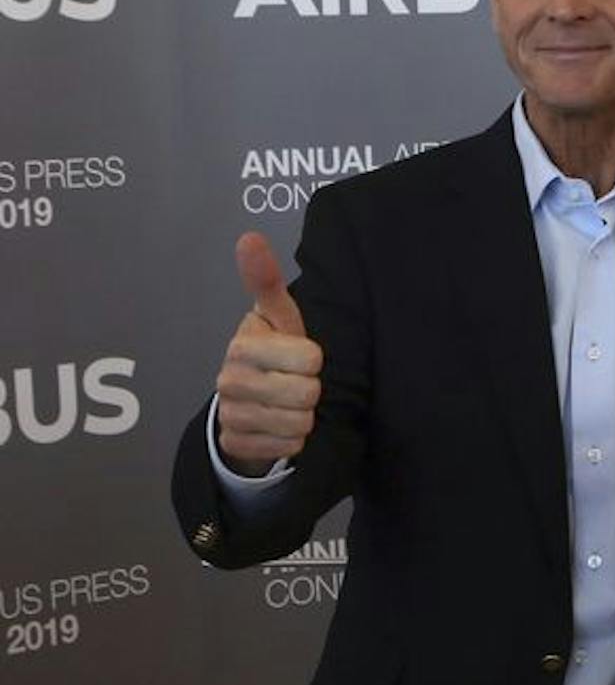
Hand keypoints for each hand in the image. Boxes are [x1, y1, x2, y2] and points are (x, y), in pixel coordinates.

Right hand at [214, 232, 322, 475]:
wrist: (249, 399)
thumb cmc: (275, 351)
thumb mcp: (279, 316)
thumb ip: (266, 281)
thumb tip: (249, 237)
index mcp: (243, 344)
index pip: (311, 358)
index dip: (314, 360)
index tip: (300, 357)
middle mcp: (229, 379)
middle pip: (307, 393)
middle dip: (311, 391)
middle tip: (297, 382)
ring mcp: (229, 413)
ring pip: (299, 423)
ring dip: (304, 417)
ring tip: (289, 404)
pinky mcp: (234, 443)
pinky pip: (287, 447)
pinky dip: (292, 440)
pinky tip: (279, 425)